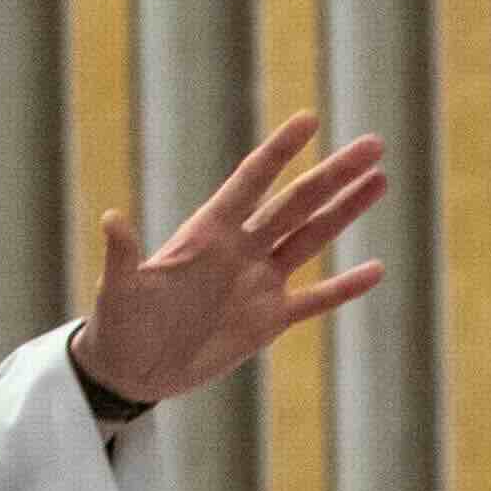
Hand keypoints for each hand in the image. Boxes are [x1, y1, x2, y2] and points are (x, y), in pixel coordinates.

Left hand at [71, 106, 392, 411]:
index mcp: (208, 232)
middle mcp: (240, 249)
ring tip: (379, 180)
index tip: (310, 121)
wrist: (132, 370)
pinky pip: (315, 300)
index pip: (251, 181)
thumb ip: (123, 256)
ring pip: (312, 238)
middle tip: (373, 144)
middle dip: (334, 174)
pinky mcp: (268, 320)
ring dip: (345, 211)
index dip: (279, 152)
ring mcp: (259, 283)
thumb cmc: (119, 325)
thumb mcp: (119, 290)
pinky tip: (376, 270)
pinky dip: (344, 288)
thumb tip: (111, 220)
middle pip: (297, 202)